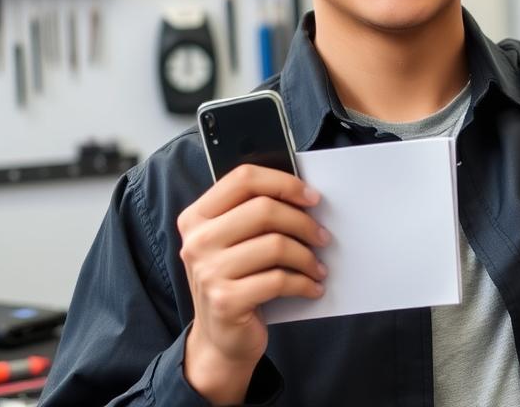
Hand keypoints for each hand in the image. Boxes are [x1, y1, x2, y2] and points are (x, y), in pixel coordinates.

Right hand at [176, 165, 327, 403]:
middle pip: (264, 209)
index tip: (312, 198)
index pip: (243, 179)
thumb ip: (253, 215)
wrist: (220, 339)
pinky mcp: (226, 300)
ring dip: (308, 257)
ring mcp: (208, 272)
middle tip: (323, 237)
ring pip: (276, 245)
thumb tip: (305, 196)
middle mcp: (197, 241)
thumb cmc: (236, 281)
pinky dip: (304, 283)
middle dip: (303, 222)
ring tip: (318, 267)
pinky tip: (312, 287)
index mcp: (196, 217)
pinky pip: (279, 280)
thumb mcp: (233, 243)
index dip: (283, 183)